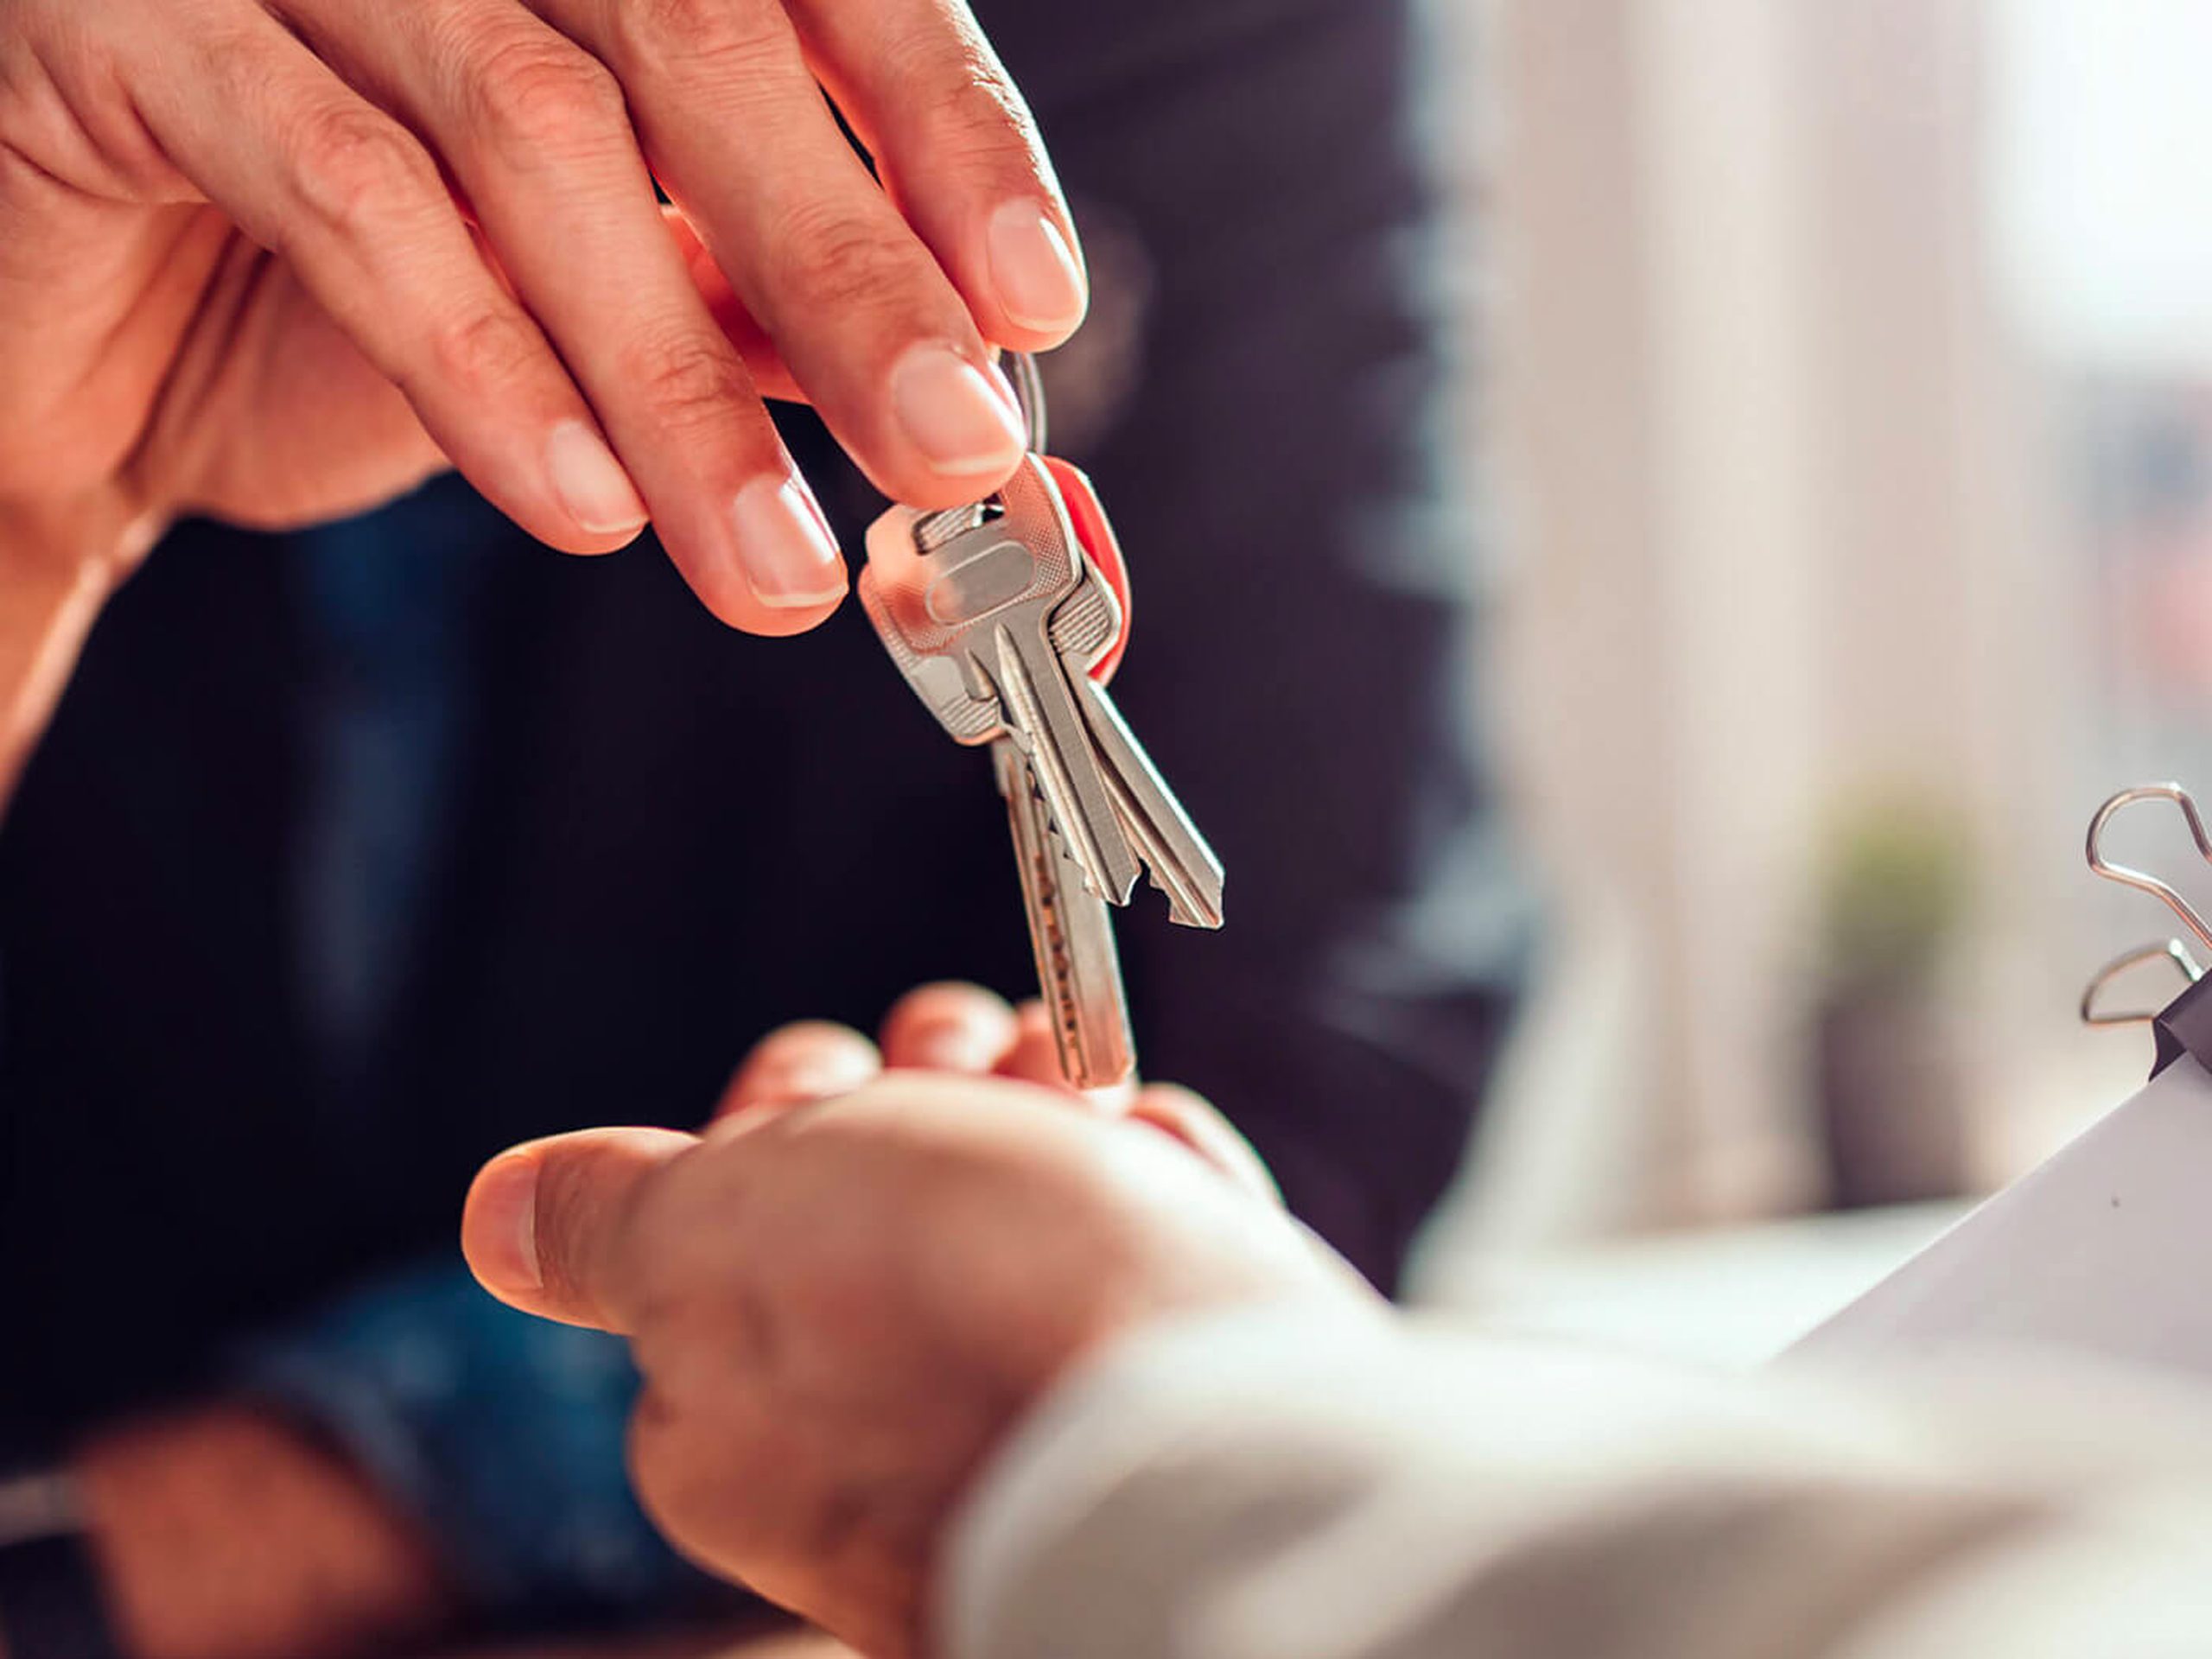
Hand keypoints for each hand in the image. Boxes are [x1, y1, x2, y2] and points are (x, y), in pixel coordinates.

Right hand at [0, 0, 1084, 629]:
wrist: (74, 362)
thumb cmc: (348, 315)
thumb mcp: (597, 310)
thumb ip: (756, 319)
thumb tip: (959, 401)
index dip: (942, 131)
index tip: (1036, 303)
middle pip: (699, 47)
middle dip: (848, 270)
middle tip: (953, 448)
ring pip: (533, 133)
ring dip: (675, 378)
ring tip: (773, 567)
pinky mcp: (134, 23)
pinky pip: (345, 192)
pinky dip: (481, 361)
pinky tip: (579, 508)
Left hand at [461, 990, 1373, 1658]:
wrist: (1218, 1425)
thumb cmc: (952, 1301)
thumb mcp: (722, 1223)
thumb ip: (607, 1219)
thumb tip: (494, 1216)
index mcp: (731, 1419)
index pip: (737, 1227)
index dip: (792, 1116)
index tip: (842, 1080)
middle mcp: (869, 1448)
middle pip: (889, 1208)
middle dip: (938, 1095)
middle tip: (975, 1058)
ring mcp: (1022, 1432)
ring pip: (1033, 1216)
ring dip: (1060, 1115)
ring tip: (1092, 1102)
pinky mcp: (1162, 1409)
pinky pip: (1148, 1266)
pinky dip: (1164, 1195)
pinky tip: (1173, 1184)